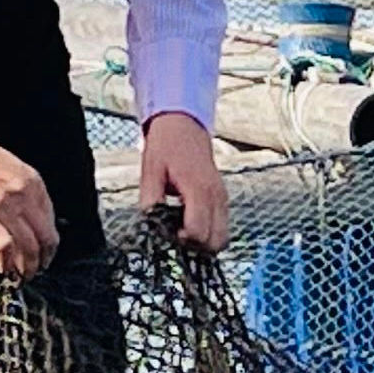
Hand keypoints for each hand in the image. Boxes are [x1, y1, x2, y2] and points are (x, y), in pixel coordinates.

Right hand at [0, 111, 58, 276]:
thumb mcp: (9, 167)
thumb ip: (22, 191)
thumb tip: (29, 218)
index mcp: (32, 182)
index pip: (51, 223)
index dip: (49, 246)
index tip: (43, 256)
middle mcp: (23, 194)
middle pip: (44, 240)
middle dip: (40, 262)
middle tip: (32, 272)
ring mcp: (3, 205)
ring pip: (27, 248)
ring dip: (24, 268)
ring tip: (18, 277)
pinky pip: (3, 246)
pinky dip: (5, 263)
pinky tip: (2, 270)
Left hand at [136, 111, 228, 251]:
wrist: (184, 126)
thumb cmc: (166, 147)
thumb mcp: (150, 171)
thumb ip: (150, 201)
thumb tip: (151, 227)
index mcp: (198, 189)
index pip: (197, 231)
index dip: (181, 240)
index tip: (167, 233)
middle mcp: (216, 196)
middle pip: (215, 241)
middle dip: (194, 246)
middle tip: (175, 235)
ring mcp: (222, 199)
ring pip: (222, 238)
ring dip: (203, 242)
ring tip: (182, 230)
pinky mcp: (223, 200)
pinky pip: (222, 228)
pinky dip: (208, 233)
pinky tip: (189, 222)